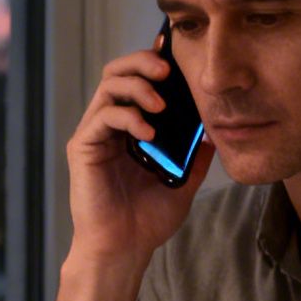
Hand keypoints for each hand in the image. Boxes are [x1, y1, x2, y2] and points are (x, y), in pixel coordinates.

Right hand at [64, 46, 214, 267]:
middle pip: (118, 72)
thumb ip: (197, 154)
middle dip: (143, 62)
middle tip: (167, 69)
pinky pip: (103, 116)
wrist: (124, 249)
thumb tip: (217, 128)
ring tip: (161, 103)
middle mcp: (109, 125)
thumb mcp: (184, 180)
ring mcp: (94, 134)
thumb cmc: (147, 219)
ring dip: (137, 85)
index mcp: (131, 128)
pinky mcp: (83, 147)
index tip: (176, 51)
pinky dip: (128, 117)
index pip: (139, 80)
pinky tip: (148, 133)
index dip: (153, 61)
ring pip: (109, 86)